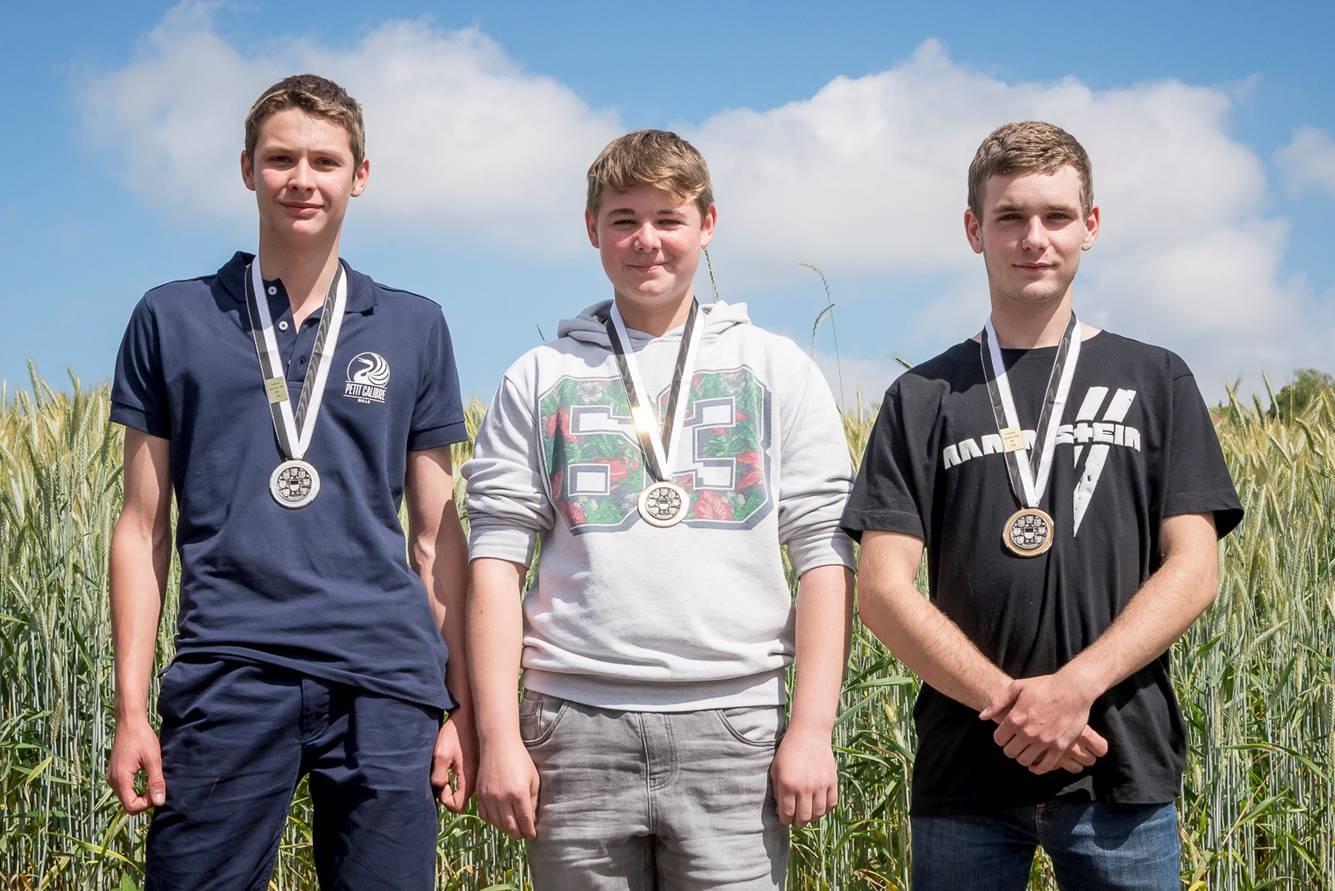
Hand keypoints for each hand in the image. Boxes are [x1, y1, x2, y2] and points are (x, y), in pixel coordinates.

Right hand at [106, 716, 164, 813]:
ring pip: (126, 796)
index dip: (146, 804)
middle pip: (127, 803)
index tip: (157, 792)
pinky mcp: (114, 773)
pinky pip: (124, 788)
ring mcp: (111, 777)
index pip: (130, 806)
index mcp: (121, 779)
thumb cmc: (142, 738)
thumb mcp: (153, 759)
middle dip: (144, 800)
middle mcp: (112, 781)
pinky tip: (145, 777)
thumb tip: (159, 802)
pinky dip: (135, 788)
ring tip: (152, 780)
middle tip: (157, 786)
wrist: (129, 722)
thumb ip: (156, 781)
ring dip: (139, 794)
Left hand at [431, 710, 477, 811]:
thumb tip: (440, 788)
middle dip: (450, 792)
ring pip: (467, 789)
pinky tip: (457, 761)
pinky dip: (462, 777)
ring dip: (456, 784)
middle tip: (444, 775)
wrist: (470, 715)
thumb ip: (438, 777)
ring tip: (449, 767)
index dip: (445, 799)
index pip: (457, 806)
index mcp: (469, 779)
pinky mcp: (481, 766)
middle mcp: (479, 779)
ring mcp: (482, 773)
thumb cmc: (455, 733)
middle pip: (464, 799)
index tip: (441, 783)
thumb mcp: (441, 755)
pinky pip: (471, 780)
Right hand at [475, 736, 539, 839]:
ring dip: (506, 829)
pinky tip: (500, 819)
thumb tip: (533, 818)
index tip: (532, 835)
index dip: (529, 831)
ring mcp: (489, 797)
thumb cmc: (520, 759)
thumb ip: (534, 800)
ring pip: (497, 824)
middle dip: (518, 834)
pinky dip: (493, 821)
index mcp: (519, 793)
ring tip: (513, 828)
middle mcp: (503, 798)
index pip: (525, 821)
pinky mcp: (480, 794)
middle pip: (510, 827)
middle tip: (523, 835)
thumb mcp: (533, 778)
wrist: (498, 744)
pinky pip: (485, 816)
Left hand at [769, 725, 837, 828]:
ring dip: (811, 818)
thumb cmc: (788, 750)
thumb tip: (779, 810)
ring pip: (817, 814)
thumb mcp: (775, 768)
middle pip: (803, 818)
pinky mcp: (832, 781)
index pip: (787, 814)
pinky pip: (831, 804)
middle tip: (795, 820)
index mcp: (788, 784)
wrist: (809, 733)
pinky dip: (825, 809)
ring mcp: (820, 785)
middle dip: (797, 823)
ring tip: (807, 814)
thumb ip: (776, 790)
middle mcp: (805, 787)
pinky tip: (818, 806)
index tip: (784, 819)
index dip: (784, 821)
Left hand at [980, 672, 1102, 774]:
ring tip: (1026, 751)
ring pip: (1025, 760)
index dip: (1000, 738)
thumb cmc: (1044, 686)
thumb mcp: (1017, 687)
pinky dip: (1038, 768)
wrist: (1073, 689)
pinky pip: (1045, 766)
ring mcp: (1044, 741)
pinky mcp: (1060, 747)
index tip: (1006, 735)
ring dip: (1023, 757)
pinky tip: (1036, 763)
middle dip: (1010, 748)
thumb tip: (983, 716)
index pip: (999, 739)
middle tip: (1016, 743)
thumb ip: (998, 702)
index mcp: (1016, 718)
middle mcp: (1028, 732)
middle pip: (1010, 752)